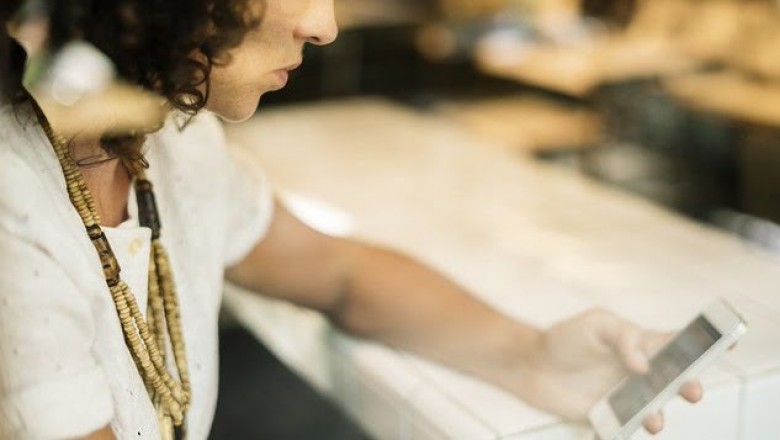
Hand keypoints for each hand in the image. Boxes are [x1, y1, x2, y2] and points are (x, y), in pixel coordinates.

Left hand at [514, 309, 702, 433]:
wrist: (532, 365)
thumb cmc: (566, 339)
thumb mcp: (596, 323)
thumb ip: (624, 337)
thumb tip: (643, 364)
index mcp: (642, 346)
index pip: (678, 345)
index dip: (703, 345)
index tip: (725, 343)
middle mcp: (640, 374)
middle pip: (674, 383)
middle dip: (688, 387)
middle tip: (691, 390)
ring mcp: (626, 397)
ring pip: (653, 412)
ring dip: (658, 417)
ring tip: (652, 420)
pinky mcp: (608, 417)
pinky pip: (622, 430)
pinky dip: (622, 433)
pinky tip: (612, 430)